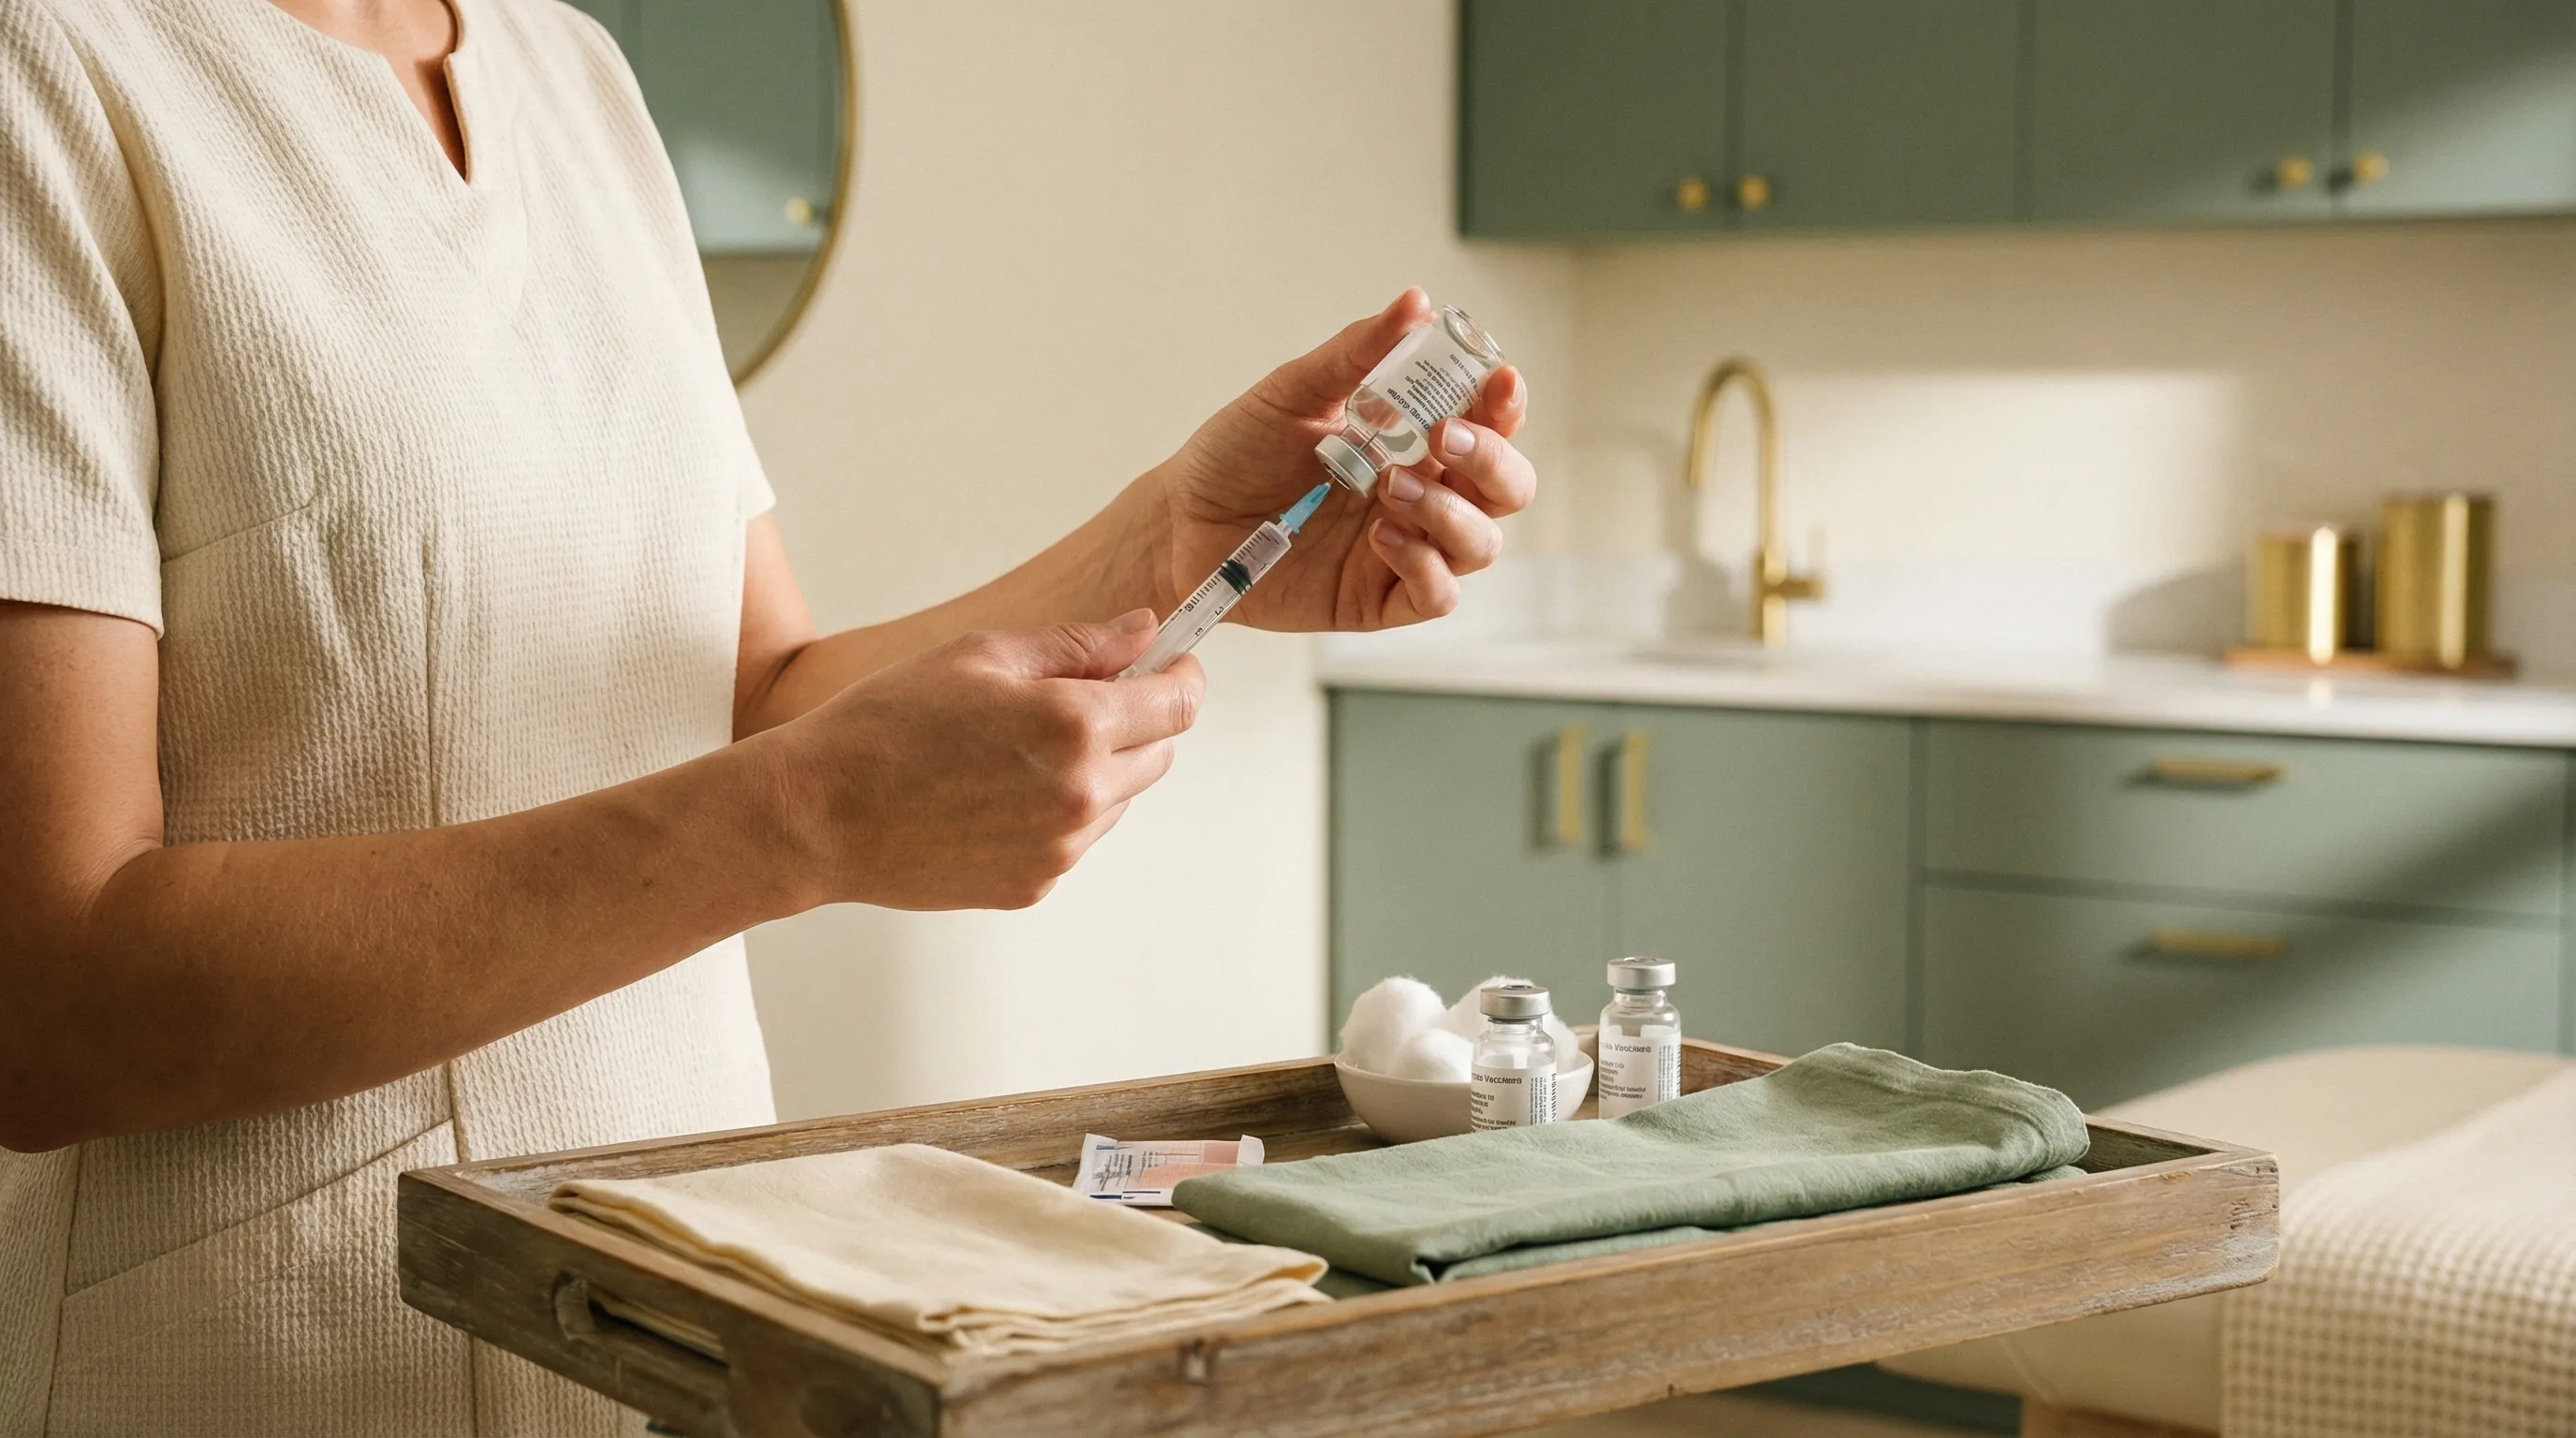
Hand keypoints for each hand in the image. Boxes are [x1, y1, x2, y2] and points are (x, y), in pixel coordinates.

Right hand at [767, 611, 1202, 909]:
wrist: (819, 813)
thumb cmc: (886, 724)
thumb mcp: (982, 656)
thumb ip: (1079, 645)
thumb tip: (1145, 631)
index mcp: (1075, 725)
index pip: (1178, 703)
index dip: (1181, 676)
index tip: (1170, 664)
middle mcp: (1081, 794)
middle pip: (1159, 754)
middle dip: (1137, 720)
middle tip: (1077, 699)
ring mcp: (1060, 848)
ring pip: (1117, 800)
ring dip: (1094, 770)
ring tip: (1012, 752)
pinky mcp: (1034, 885)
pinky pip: (1073, 840)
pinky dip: (1054, 814)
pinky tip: (991, 794)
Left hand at [1150, 288, 1535, 630]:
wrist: (1180, 519)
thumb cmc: (1237, 453)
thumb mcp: (1293, 393)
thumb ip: (1356, 353)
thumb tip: (1415, 303)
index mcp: (1414, 439)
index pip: (1488, 424)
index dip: (1505, 406)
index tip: (1497, 382)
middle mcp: (1423, 494)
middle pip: (1506, 488)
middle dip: (1490, 461)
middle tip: (1439, 439)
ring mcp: (1405, 550)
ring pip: (1480, 544)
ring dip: (1450, 513)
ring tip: (1389, 488)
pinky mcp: (1377, 600)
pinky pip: (1436, 596)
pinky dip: (1424, 566)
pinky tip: (1382, 535)